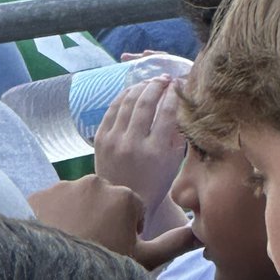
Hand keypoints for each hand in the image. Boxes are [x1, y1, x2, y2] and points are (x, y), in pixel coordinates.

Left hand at [28, 175, 195, 268]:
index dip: (128, 229)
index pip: (131, 207)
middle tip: (96, 246)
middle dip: (102, 218)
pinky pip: (51, 203)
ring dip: (78, 216)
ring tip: (75, 243)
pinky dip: (53, 217)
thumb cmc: (104, 268)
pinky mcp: (42, 194)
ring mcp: (66, 186)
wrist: (55, 279)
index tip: (119, 246)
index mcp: (124, 196)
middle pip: (104, 200)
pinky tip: (54, 237)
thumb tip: (199, 233)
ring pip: (77, 200)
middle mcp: (96, 182)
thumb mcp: (144, 261)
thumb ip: (173, 243)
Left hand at [95, 77, 186, 236]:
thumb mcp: (173, 161)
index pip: (166, 112)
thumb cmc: (154, 181)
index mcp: (155, 152)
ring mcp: (114, 140)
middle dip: (157, 85)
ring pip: (128, 101)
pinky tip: (134, 91)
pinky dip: (124, 96)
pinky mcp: (100, 138)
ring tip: (150, 82)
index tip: (178, 84)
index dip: (173, 94)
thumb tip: (180, 101)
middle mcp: (133, 144)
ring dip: (141, 86)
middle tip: (165, 78)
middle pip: (145, 102)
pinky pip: (113, 108)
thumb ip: (177, 132)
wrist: (124, 200)